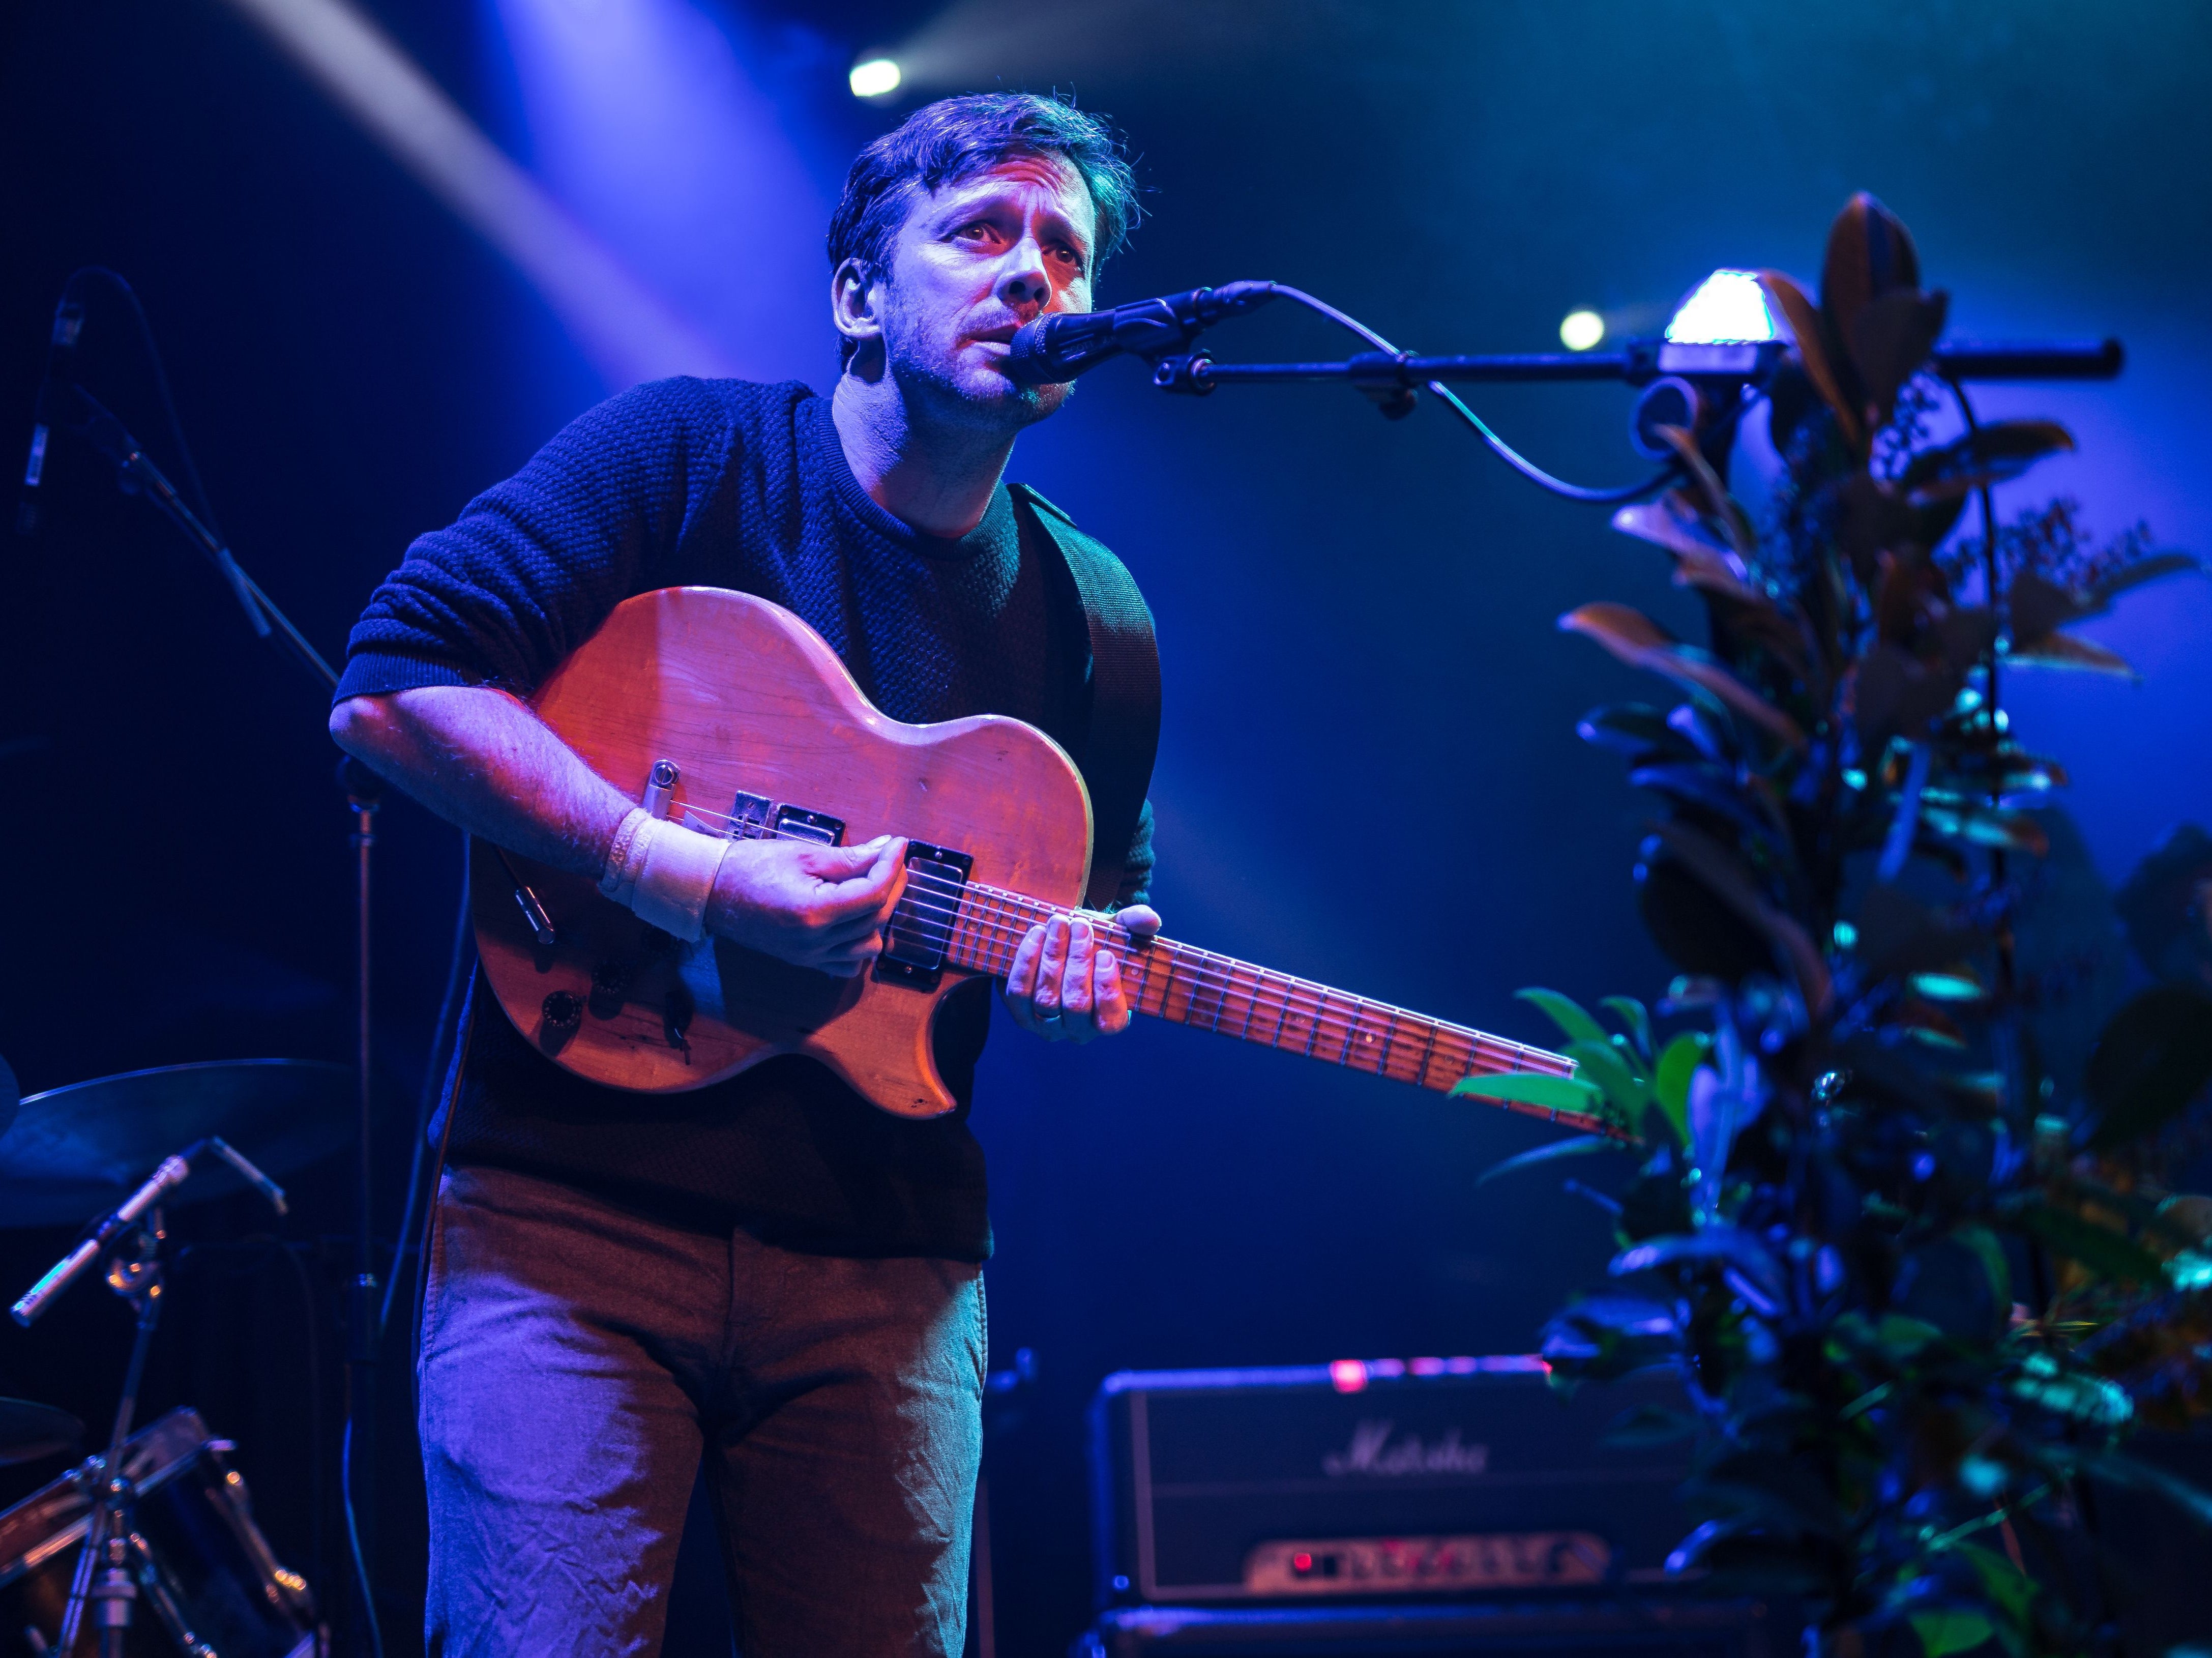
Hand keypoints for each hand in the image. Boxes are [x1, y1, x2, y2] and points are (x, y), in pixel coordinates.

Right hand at [706, 836, 906, 975]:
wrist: (712, 891)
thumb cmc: (751, 866)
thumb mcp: (803, 854)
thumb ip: (849, 858)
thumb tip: (886, 850)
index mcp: (813, 912)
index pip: (872, 894)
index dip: (891, 867)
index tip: (898, 845)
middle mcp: (813, 941)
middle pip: (874, 918)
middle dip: (891, 885)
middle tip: (892, 860)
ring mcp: (809, 956)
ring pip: (868, 946)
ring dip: (878, 916)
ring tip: (873, 886)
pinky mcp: (804, 961)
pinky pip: (847, 964)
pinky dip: (859, 945)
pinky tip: (855, 919)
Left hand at [1004, 905, 1160, 1042]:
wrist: (1057, 946)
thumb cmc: (1094, 944)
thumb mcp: (1117, 933)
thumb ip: (1135, 925)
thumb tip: (1151, 920)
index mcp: (1109, 1019)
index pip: (1110, 1020)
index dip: (1107, 990)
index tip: (1106, 954)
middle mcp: (1078, 1030)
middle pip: (1076, 1005)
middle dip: (1078, 963)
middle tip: (1080, 925)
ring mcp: (1047, 1026)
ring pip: (1047, 998)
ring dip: (1053, 956)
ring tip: (1060, 923)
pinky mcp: (1020, 1014)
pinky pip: (1019, 992)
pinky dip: (1027, 961)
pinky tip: (1037, 934)